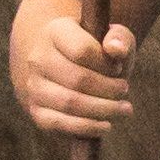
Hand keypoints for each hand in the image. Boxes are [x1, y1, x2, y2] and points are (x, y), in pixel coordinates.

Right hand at [12, 0, 136, 142]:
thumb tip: (116, 50)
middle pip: (78, 79)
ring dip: (103, 109)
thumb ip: (120, 38)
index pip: (82, 51)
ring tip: (124, 109)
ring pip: (70, 103)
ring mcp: (34, 86)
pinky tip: (106, 125)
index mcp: (55, 32)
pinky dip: (86, 127)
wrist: (69, 68)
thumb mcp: (113, 37)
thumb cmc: (98, 52)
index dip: (106, 64)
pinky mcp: (36, 111)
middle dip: (108, 89)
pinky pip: (59, 123)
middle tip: (124, 90)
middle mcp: (38, 58)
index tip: (118, 67)